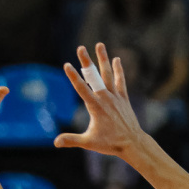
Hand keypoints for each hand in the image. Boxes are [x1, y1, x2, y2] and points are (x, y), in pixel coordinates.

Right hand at [52, 43, 149, 159]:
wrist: (133, 143)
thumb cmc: (110, 143)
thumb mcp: (88, 142)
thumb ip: (71, 140)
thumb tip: (55, 142)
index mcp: (95, 107)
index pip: (81, 88)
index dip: (73, 76)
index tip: (67, 64)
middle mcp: (105, 98)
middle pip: (94, 76)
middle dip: (86, 62)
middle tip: (80, 48)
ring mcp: (115, 97)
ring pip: (108, 74)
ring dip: (103, 59)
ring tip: (99, 45)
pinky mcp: (123, 98)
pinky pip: (120, 81)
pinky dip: (118, 70)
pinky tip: (116, 59)